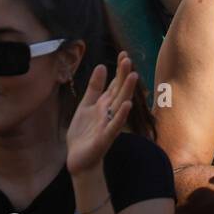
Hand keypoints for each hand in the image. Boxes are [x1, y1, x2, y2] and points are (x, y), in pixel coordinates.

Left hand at [66, 52, 137, 179]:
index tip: (124, 54)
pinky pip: (115, 125)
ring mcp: (109, 124)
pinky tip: (127, 105)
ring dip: (127, 91)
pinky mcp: (105, 138)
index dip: (119, 70)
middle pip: (119, 91)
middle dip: (123, 75)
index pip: (115, 84)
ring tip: (133, 76)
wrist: (79, 159)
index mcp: (105, 104)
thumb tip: (102, 66)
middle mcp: (110, 112)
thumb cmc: (84, 133)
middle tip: (129, 59)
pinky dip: (121, 115)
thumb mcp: (86, 106)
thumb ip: (94, 88)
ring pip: (120, 105)